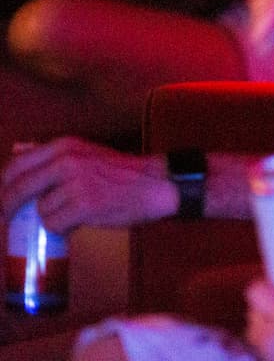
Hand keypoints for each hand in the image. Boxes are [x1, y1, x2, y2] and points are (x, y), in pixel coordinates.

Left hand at [1, 138, 176, 233]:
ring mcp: (75, 184)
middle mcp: (66, 161)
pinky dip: (61, 229)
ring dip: (48, 218)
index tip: (1, 198)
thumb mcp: (86, 152)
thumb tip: (17, 155)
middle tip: (7, 218)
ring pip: (39, 210)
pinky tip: (75, 224)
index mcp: (64, 146)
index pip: (16, 165)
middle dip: (7, 207)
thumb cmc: (121, 172)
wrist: (155, 184)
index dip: (2, 185)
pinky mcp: (85, 206)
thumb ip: (54, 156)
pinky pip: (54, 225)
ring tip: (67, 216)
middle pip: (18, 189)